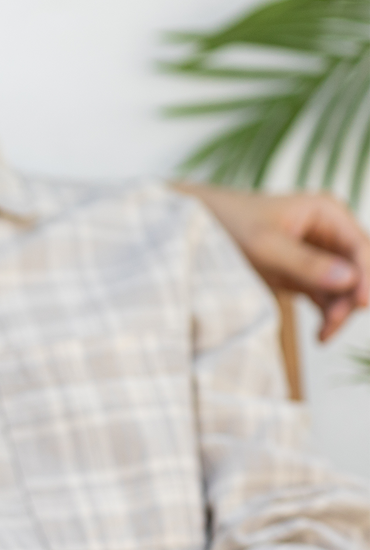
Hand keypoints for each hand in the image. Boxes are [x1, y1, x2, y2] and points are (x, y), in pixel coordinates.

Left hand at [181, 185, 369, 339]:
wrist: (197, 230)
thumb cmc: (228, 225)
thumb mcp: (264, 244)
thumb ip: (305, 263)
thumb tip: (349, 280)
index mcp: (327, 213)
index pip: (362, 247)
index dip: (367, 276)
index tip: (362, 303)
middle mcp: (330, 233)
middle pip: (360, 272)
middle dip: (351, 298)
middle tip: (331, 324)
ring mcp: (321, 256)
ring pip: (347, 290)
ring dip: (340, 312)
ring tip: (322, 334)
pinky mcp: (307, 277)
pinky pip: (329, 300)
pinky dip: (328, 317)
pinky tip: (320, 336)